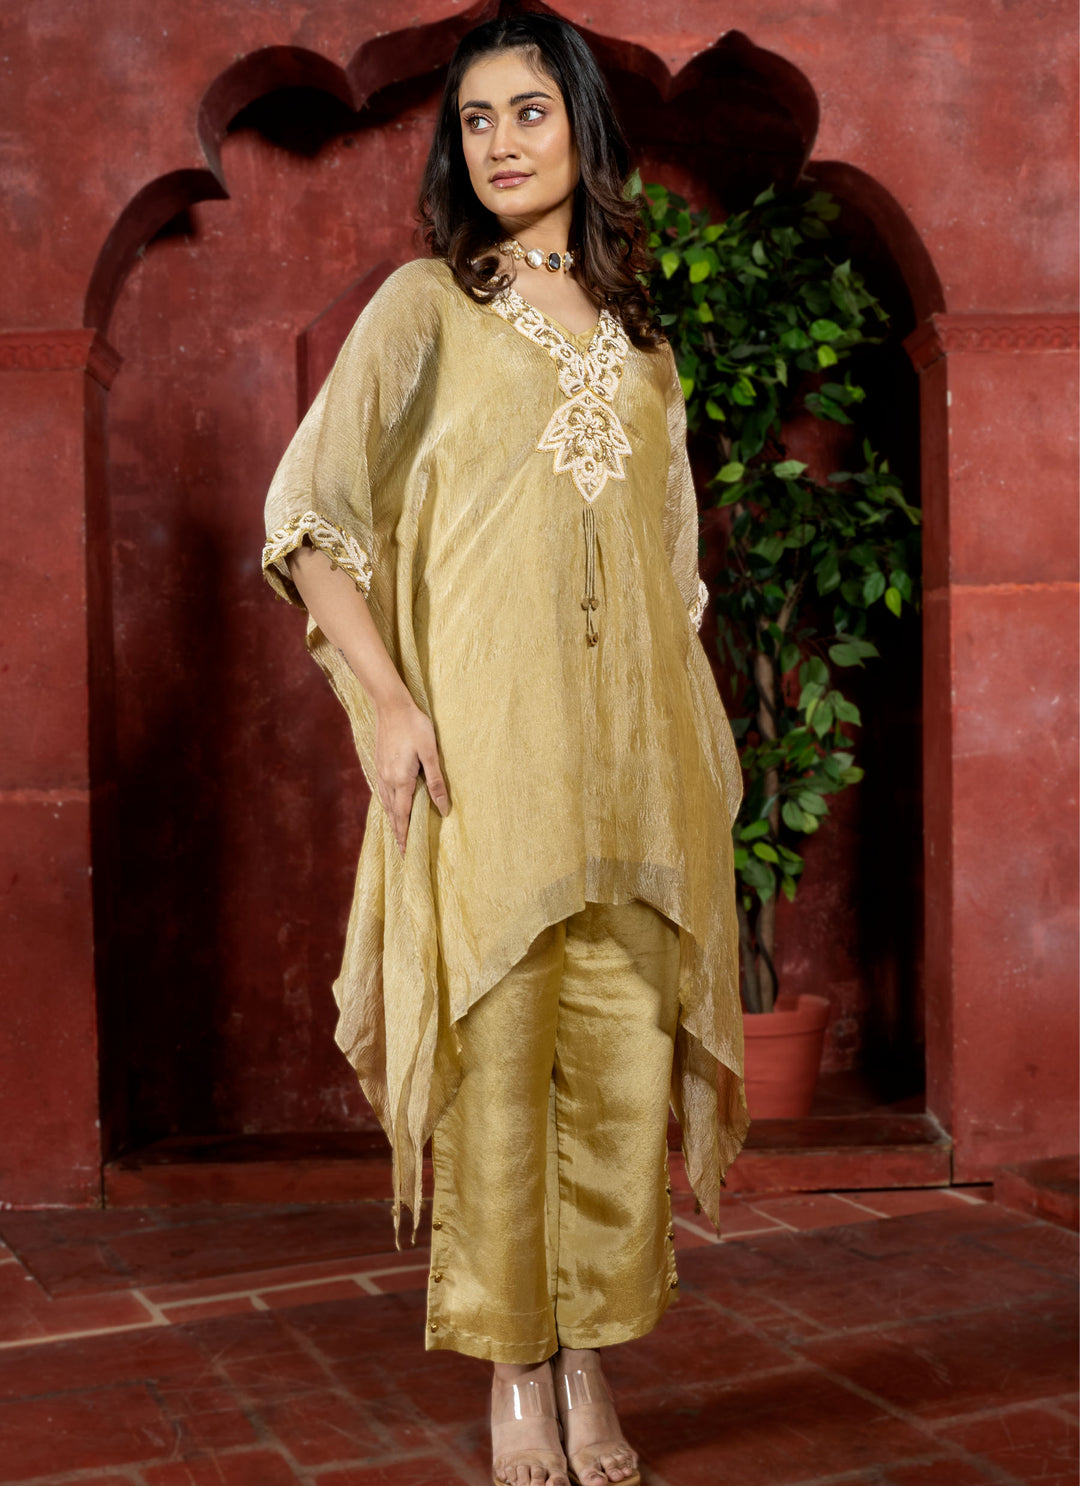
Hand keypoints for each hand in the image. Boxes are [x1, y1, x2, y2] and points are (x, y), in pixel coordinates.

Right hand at [374, 697, 449, 855]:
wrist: (390, 705)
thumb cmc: (415, 725)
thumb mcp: (431, 753)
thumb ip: (436, 781)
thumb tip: (444, 808)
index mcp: (401, 780)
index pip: (403, 815)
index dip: (405, 834)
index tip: (405, 852)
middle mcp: (387, 779)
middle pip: (392, 813)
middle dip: (397, 832)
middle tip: (401, 850)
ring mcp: (380, 771)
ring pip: (385, 803)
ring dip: (391, 819)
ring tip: (396, 833)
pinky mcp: (378, 763)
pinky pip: (381, 791)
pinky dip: (386, 804)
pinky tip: (388, 805)